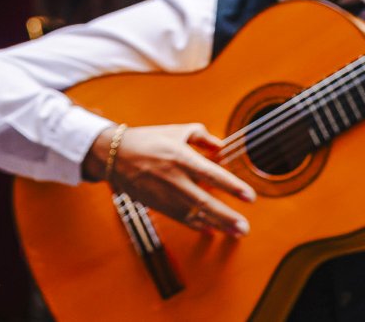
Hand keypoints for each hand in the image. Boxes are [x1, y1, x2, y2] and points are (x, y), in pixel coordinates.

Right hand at [91, 123, 253, 235]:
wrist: (115, 156)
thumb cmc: (148, 140)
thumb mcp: (177, 131)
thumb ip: (202, 137)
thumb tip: (222, 147)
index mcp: (180, 157)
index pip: (211, 174)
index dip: (232, 186)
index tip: (250, 196)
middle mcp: (174, 178)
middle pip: (205, 202)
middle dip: (227, 216)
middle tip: (244, 228)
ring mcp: (166, 195)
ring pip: (195, 215)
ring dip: (217, 225)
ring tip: (235, 233)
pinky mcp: (158, 205)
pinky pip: (181, 219)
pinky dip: (197, 225)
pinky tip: (211, 230)